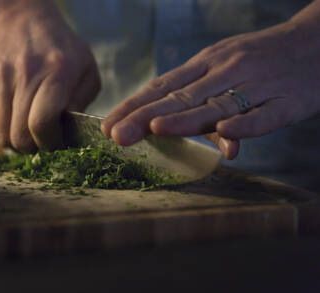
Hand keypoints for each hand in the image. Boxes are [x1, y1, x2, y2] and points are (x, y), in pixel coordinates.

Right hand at [0, 3, 99, 152]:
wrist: (22, 20)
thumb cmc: (62, 50)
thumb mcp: (87, 71)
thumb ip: (82, 103)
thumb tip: (67, 131)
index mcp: (57, 72)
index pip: (42, 123)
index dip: (50, 143)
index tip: (57, 143)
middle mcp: (25, 73)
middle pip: (20, 135)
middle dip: (34, 147)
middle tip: (43, 141)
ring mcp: (0, 77)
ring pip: (2, 134)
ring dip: (17, 141)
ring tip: (29, 130)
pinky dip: (3, 129)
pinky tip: (16, 118)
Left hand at [101, 21, 319, 158]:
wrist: (318, 41)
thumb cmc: (262, 60)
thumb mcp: (224, 68)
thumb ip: (199, 100)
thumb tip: (167, 131)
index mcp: (207, 63)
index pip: (163, 87)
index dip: (134, 106)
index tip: (108, 125)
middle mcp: (227, 71)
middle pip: (181, 97)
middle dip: (145, 117)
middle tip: (117, 136)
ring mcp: (257, 85)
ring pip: (217, 104)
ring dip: (186, 119)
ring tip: (156, 129)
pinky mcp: (289, 101)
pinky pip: (265, 115)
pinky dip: (246, 124)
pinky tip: (225, 132)